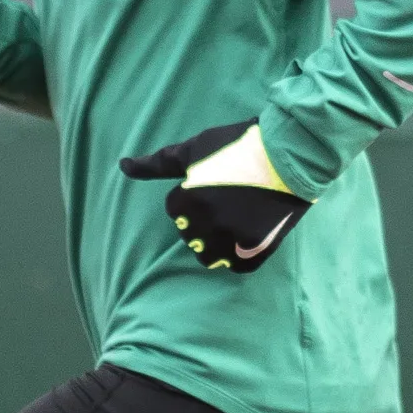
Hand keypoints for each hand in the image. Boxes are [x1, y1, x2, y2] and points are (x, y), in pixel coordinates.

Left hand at [118, 119, 306, 272]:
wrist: (290, 154)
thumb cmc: (239, 146)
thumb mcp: (193, 149)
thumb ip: (156, 163)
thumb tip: (123, 166)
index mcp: (187, 200)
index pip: (176, 211)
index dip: (193, 196)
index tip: (214, 183)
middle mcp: (206, 224)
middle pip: (191, 235)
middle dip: (203, 220)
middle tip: (228, 199)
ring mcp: (232, 240)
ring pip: (208, 256)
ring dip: (216, 242)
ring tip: (235, 219)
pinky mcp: (255, 251)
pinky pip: (235, 266)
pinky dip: (238, 255)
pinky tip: (248, 234)